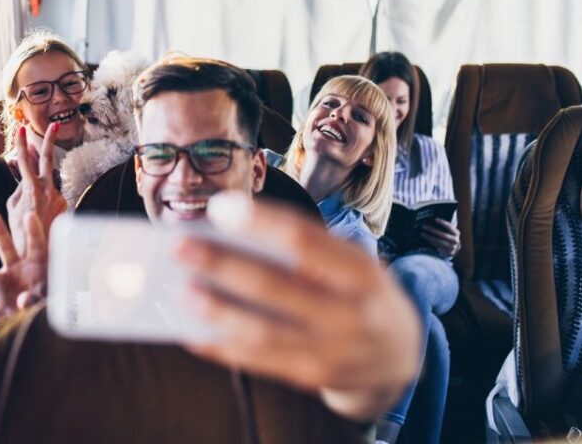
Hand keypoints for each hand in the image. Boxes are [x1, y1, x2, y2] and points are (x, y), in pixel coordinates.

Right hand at [0, 210, 47, 324]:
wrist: (36, 322)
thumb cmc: (49, 308)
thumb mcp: (51, 304)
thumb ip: (39, 301)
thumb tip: (22, 300)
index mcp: (39, 262)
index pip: (37, 243)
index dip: (33, 231)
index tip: (30, 216)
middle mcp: (19, 266)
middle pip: (5, 246)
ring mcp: (3, 279)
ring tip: (8, 313)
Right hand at [8, 124, 66, 255]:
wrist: (39, 254)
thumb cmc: (20, 232)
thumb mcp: (12, 208)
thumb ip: (18, 188)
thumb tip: (23, 176)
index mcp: (32, 188)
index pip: (24, 161)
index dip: (21, 144)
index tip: (20, 129)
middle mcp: (48, 189)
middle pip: (47, 159)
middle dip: (50, 140)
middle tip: (54, 124)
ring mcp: (58, 196)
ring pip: (49, 177)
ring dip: (42, 169)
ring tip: (36, 158)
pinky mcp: (63, 204)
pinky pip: (51, 194)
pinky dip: (43, 194)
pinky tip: (37, 204)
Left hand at [177, 192, 421, 421]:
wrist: (401, 353)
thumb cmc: (360, 291)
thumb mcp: (349, 262)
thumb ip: (303, 249)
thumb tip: (230, 234)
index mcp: (360, 271)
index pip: (304, 241)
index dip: (259, 223)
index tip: (218, 206)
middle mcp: (350, 313)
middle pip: (275, 286)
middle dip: (222, 264)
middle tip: (180, 247)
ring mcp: (332, 351)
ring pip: (264, 332)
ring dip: (216, 311)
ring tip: (181, 291)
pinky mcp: (312, 376)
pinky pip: (259, 362)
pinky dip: (222, 347)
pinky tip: (192, 333)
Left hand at [420, 218, 460, 257]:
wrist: (454, 247)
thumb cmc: (449, 236)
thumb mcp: (449, 231)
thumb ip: (444, 227)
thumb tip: (432, 220)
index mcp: (456, 233)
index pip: (449, 227)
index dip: (443, 223)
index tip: (435, 219)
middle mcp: (455, 240)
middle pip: (443, 235)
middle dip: (432, 230)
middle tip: (423, 226)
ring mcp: (452, 247)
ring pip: (439, 241)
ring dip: (429, 237)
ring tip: (422, 233)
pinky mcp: (447, 252)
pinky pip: (437, 246)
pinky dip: (430, 241)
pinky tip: (425, 238)